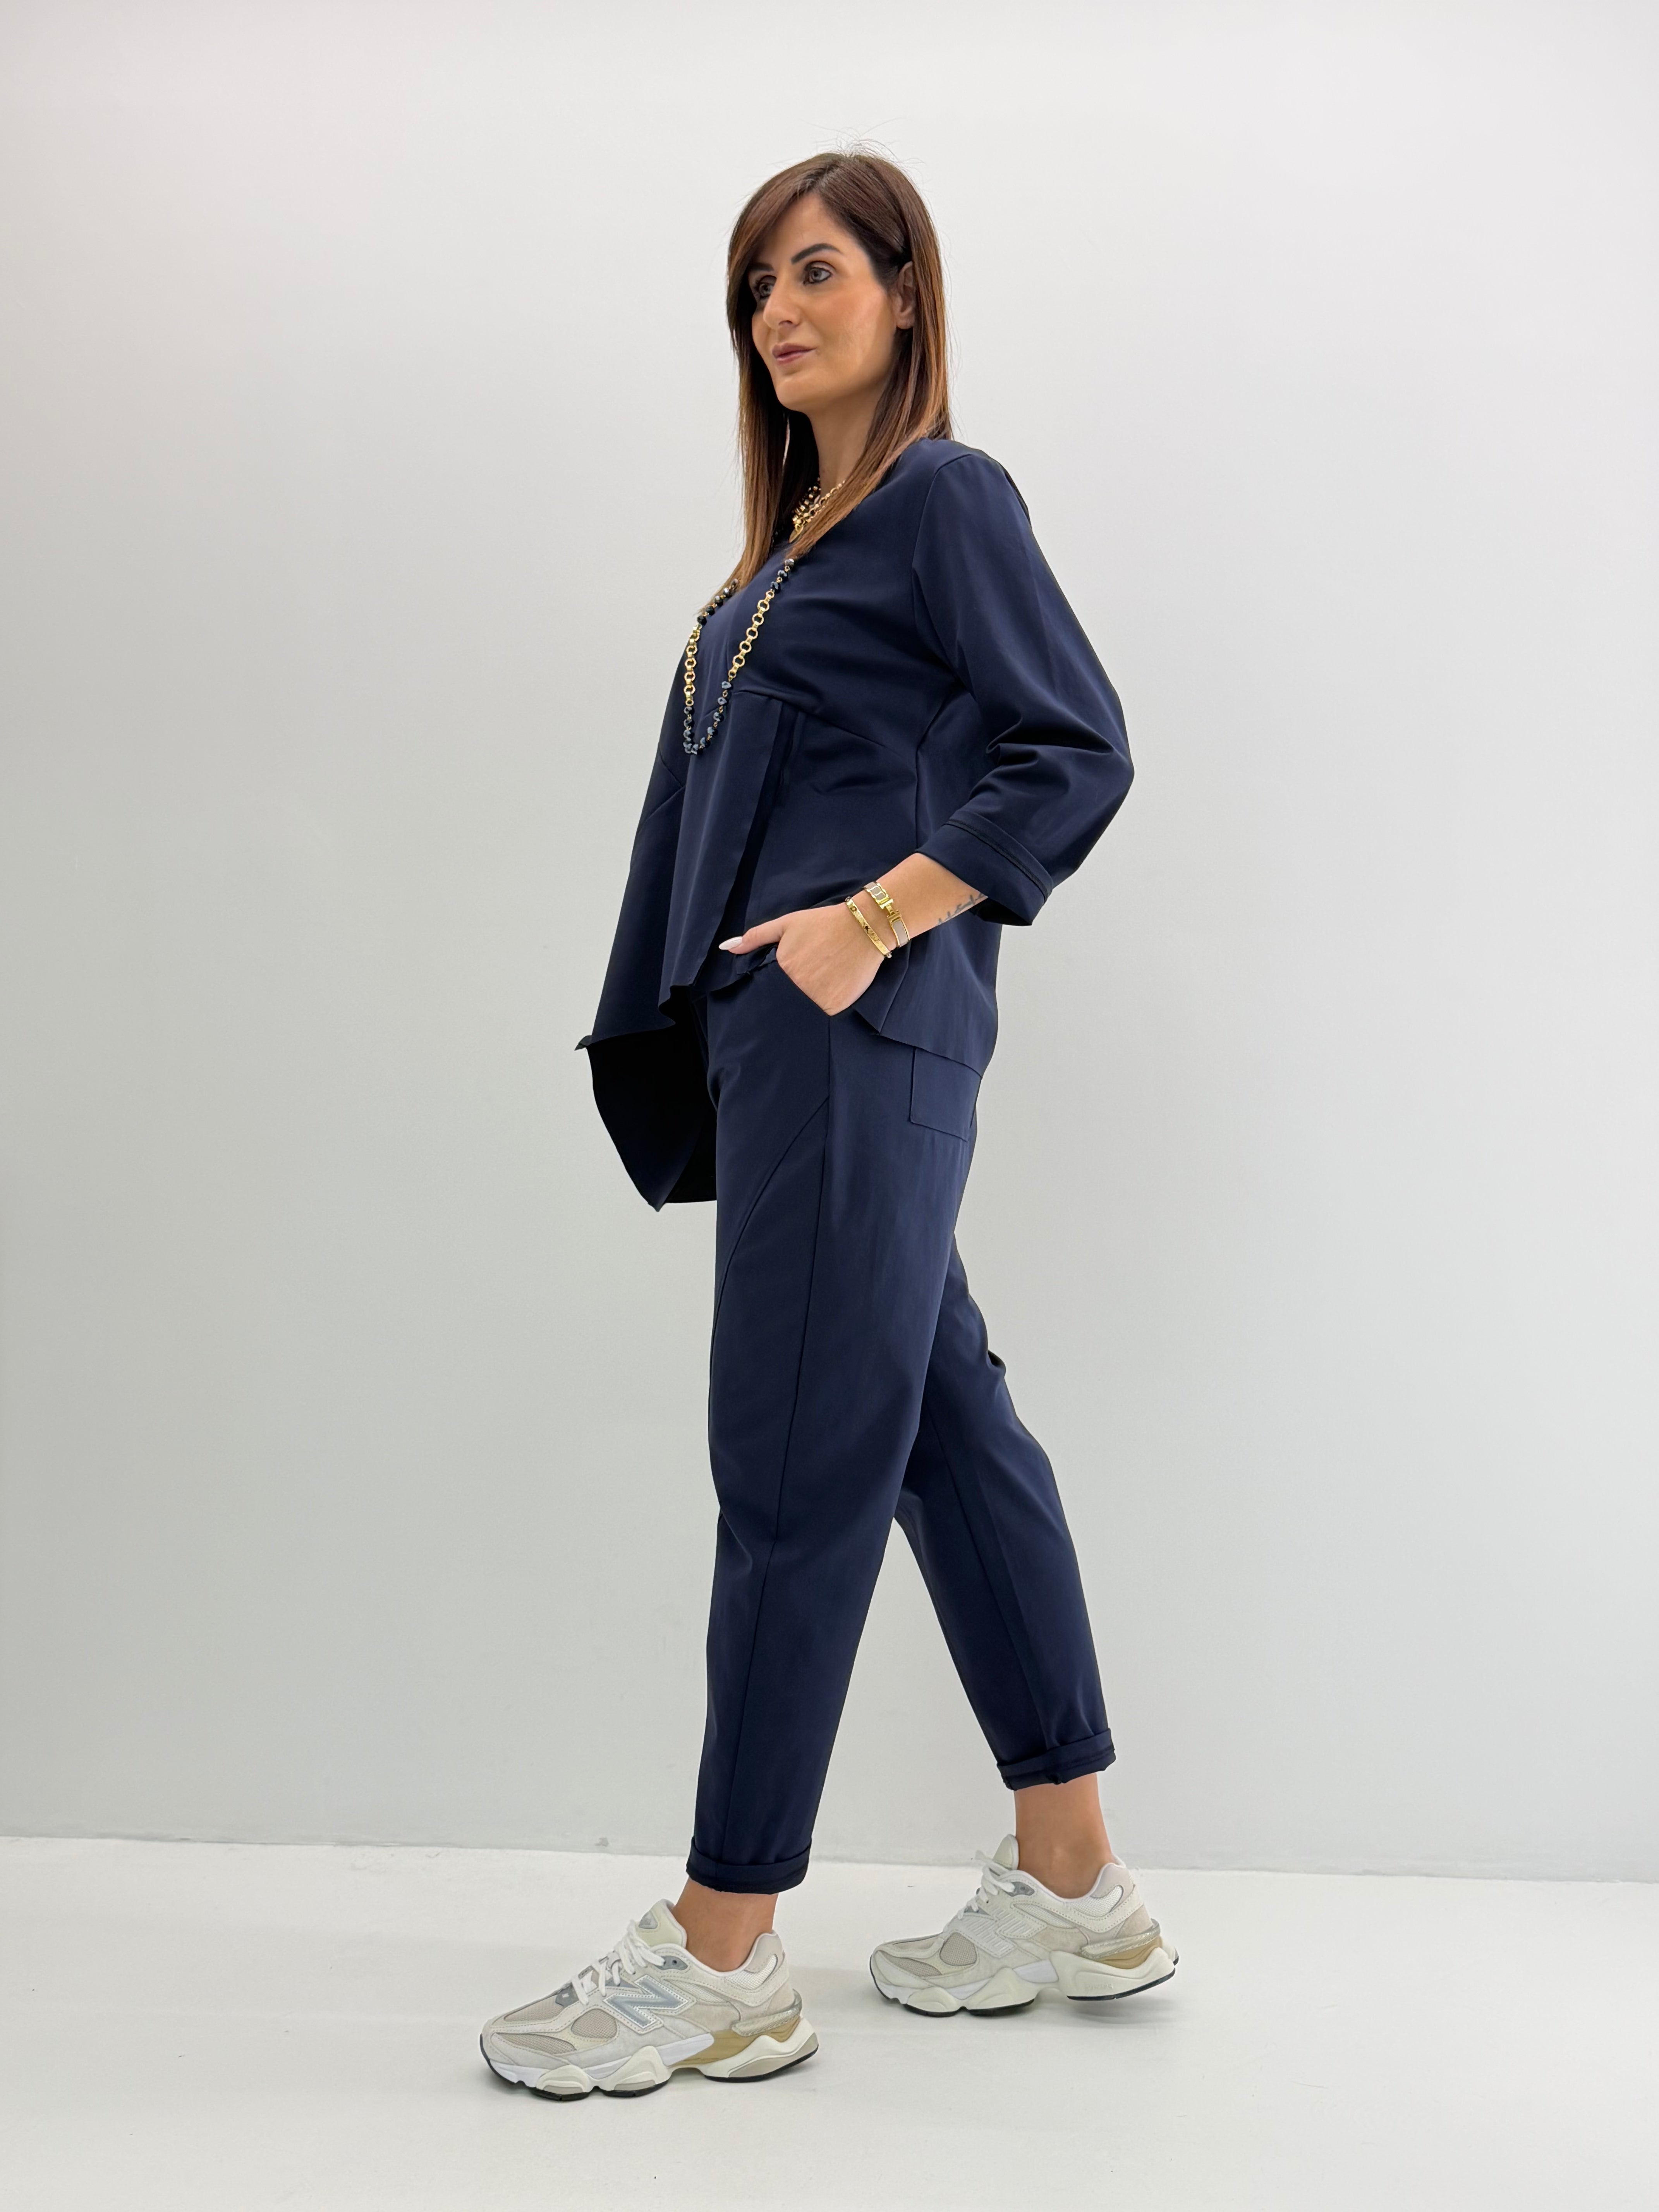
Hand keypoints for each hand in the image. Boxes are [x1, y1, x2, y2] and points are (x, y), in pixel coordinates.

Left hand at [719, 902, 885, 1014]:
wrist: (864, 927)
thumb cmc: (824, 923)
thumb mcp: (787, 924)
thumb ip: (757, 937)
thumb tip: (728, 948)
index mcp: (783, 968)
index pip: (775, 985)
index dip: (788, 978)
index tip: (802, 968)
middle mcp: (797, 987)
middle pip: (792, 997)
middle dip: (802, 987)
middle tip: (819, 969)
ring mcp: (817, 998)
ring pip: (809, 1006)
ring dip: (817, 996)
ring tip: (830, 974)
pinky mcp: (836, 1006)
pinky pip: (828, 1012)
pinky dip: (833, 1001)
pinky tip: (840, 983)